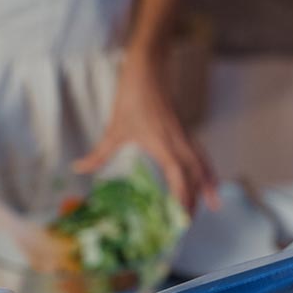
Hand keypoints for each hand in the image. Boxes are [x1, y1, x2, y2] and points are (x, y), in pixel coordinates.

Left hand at [75, 55, 218, 211]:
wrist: (149, 71)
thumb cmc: (133, 97)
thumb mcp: (114, 128)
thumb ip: (99, 153)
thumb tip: (79, 168)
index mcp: (164, 146)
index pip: (180, 179)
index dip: (183, 199)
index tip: (180, 219)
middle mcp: (180, 144)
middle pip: (196, 177)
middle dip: (195, 200)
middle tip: (190, 222)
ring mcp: (185, 137)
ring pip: (203, 166)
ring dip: (208, 185)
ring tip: (214, 204)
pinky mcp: (185, 131)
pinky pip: (201, 155)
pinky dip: (207, 169)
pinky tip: (208, 177)